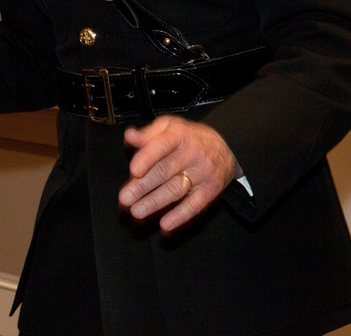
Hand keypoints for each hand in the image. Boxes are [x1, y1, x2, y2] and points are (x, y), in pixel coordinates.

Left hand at [118, 115, 239, 231]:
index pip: (162, 146)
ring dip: (155, 202)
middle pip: (164, 171)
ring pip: (176, 190)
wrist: (224, 148)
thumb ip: (147, 134)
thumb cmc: (189, 138)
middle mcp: (192, 154)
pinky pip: (195, 205)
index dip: (147, 158)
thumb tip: (130, 136)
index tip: (133, 170)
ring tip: (137, 211)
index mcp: (179, 135)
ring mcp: (202, 173)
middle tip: (125, 198)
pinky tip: (165, 224)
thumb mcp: (169, 127)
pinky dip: (180, 216)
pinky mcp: (210, 190)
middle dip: (143, 186)